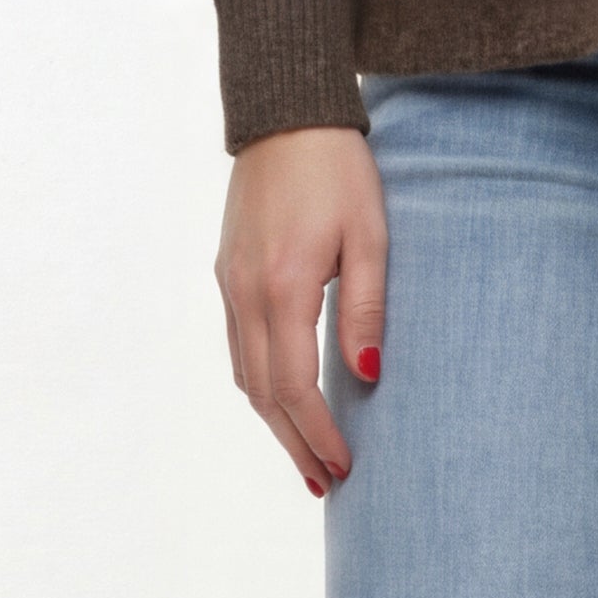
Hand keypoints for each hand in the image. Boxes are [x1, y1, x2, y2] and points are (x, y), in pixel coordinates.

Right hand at [217, 125, 386, 498]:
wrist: (286, 115)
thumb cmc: (339, 170)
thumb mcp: (370, 236)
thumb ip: (366, 307)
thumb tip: (368, 374)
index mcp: (282, 287)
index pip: (294, 386)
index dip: (317, 433)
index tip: (344, 466)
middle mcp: (244, 293)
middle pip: (262, 393)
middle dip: (294, 443)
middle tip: (327, 482)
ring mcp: (229, 284)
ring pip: (243, 375)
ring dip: (274, 421)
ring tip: (306, 455)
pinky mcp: (227, 273)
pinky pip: (238, 346)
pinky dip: (259, 384)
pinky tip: (282, 400)